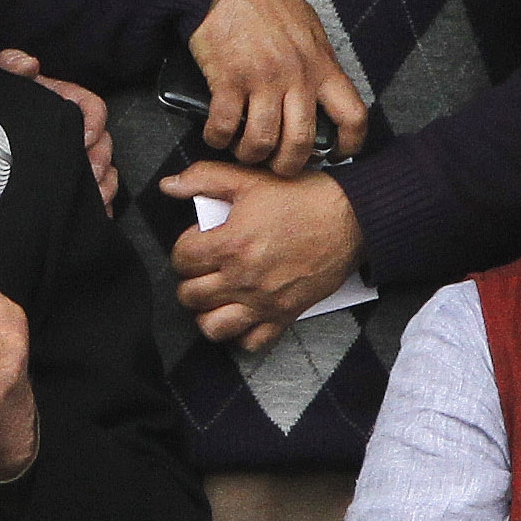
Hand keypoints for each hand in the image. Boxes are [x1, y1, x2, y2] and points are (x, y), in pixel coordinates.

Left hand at [0, 49, 117, 212]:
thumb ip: (7, 64)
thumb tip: (28, 64)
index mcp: (58, 104)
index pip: (91, 107)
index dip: (94, 121)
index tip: (86, 137)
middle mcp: (68, 131)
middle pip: (102, 143)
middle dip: (101, 160)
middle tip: (91, 174)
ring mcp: (68, 159)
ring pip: (102, 171)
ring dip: (101, 185)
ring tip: (92, 196)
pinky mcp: (64, 185)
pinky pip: (89, 197)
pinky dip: (94, 207)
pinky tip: (88, 214)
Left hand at [157, 160, 361, 350]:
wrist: (352, 218)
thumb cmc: (302, 197)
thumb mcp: (249, 179)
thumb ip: (203, 178)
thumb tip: (168, 185)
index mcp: (230, 244)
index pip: (181, 259)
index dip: (184, 248)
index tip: (199, 241)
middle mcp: (243, 278)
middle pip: (190, 295)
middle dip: (190, 279)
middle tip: (204, 268)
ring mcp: (264, 301)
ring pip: (213, 326)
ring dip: (207, 312)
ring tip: (215, 296)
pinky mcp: (285, 315)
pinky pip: (251, 342)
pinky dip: (241, 333)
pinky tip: (242, 314)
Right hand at [188, 0, 368, 174]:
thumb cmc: (268, 2)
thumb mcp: (309, 29)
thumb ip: (317, 63)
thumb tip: (320, 93)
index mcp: (321, 64)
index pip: (352, 113)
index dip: (350, 143)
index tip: (339, 154)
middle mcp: (295, 76)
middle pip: (300, 141)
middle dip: (289, 164)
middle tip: (280, 166)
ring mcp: (261, 79)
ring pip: (261, 140)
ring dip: (251, 154)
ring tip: (245, 150)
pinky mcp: (227, 79)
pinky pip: (224, 125)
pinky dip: (217, 138)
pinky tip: (216, 134)